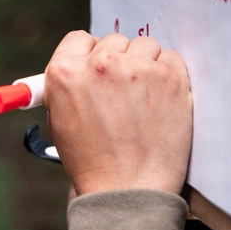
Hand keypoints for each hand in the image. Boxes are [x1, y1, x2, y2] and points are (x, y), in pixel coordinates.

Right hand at [44, 31, 192, 196]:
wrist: (126, 189)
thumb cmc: (91, 161)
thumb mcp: (59, 121)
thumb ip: (69, 87)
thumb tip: (83, 65)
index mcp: (64, 72)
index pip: (79, 39)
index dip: (88, 54)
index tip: (97, 67)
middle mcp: (99, 63)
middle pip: (113, 41)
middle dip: (118, 61)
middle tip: (122, 90)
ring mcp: (137, 68)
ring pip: (144, 46)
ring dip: (144, 66)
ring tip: (143, 100)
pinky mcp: (169, 77)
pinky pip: (170, 59)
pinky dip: (168, 75)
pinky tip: (160, 102)